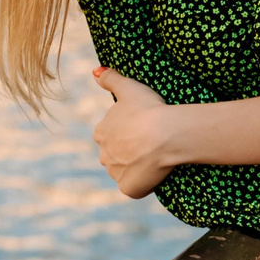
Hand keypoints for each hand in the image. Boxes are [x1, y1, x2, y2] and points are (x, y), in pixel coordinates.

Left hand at [91, 67, 178, 199]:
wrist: (165, 134)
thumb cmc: (148, 109)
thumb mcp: (129, 87)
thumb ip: (110, 78)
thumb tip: (94, 71)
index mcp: (101, 132)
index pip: (110, 135)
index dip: (128, 134)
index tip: (143, 129)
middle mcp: (103, 154)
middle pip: (115, 155)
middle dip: (129, 152)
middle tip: (150, 144)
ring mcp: (115, 173)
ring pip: (124, 172)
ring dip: (136, 168)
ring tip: (155, 158)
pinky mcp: (128, 188)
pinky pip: (134, 188)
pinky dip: (143, 184)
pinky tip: (155, 174)